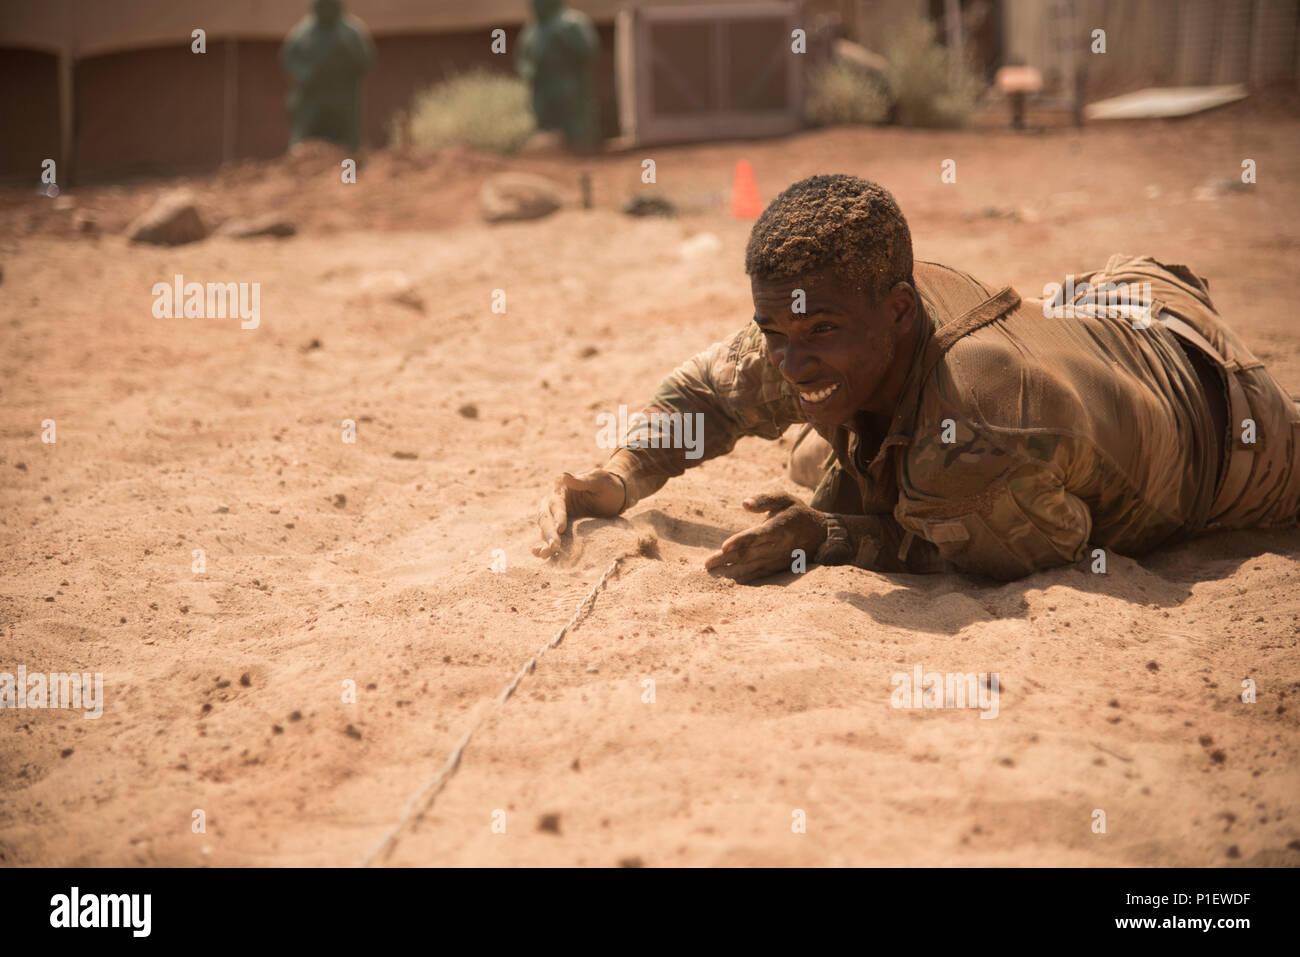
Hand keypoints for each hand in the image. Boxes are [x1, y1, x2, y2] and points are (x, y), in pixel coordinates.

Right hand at [532, 469, 624, 557]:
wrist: (615, 496)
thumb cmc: (608, 486)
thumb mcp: (598, 480)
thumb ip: (582, 480)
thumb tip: (564, 476)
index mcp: (561, 488)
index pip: (556, 503)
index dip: (558, 515)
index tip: (561, 528)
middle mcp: (554, 502)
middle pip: (546, 518)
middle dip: (549, 533)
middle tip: (554, 546)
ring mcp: (555, 516)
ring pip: (545, 529)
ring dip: (545, 541)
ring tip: (546, 554)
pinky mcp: (560, 528)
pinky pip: (549, 537)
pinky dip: (543, 545)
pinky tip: (539, 554)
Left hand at [704, 491, 828, 583]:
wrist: (820, 534)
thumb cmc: (797, 512)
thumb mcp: (784, 498)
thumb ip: (764, 499)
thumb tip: (744, 503)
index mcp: (779, 527)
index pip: (757, 535)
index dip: (741, 541)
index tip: (724, 546)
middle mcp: (778, 545)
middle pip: (749, 553)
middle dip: (727, 559)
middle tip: (707, 564)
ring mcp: (777, 559)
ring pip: (752, 566)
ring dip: (731, 571)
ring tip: (713, 573)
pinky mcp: (778, 567)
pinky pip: (759, 574)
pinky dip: (745, 578)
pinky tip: (730, 580)